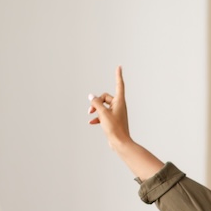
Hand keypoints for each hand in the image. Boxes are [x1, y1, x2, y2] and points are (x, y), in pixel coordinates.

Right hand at [87, 66, 164, 180]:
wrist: (120, 143)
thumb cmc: (114, 128)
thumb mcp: (102, 113)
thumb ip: (96, 103)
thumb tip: (91, 96)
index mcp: (119, 102)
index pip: (119, 84)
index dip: (118, 75)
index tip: (119, 67)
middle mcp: (119, 106)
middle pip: (106, 97)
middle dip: (96, 101)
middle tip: (91, 109)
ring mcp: (116, 113)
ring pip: (104, 106)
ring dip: (96, 109)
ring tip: (90, 115)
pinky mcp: (113, 120)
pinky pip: (104, 115)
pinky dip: (98, 117)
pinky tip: (91, 122)